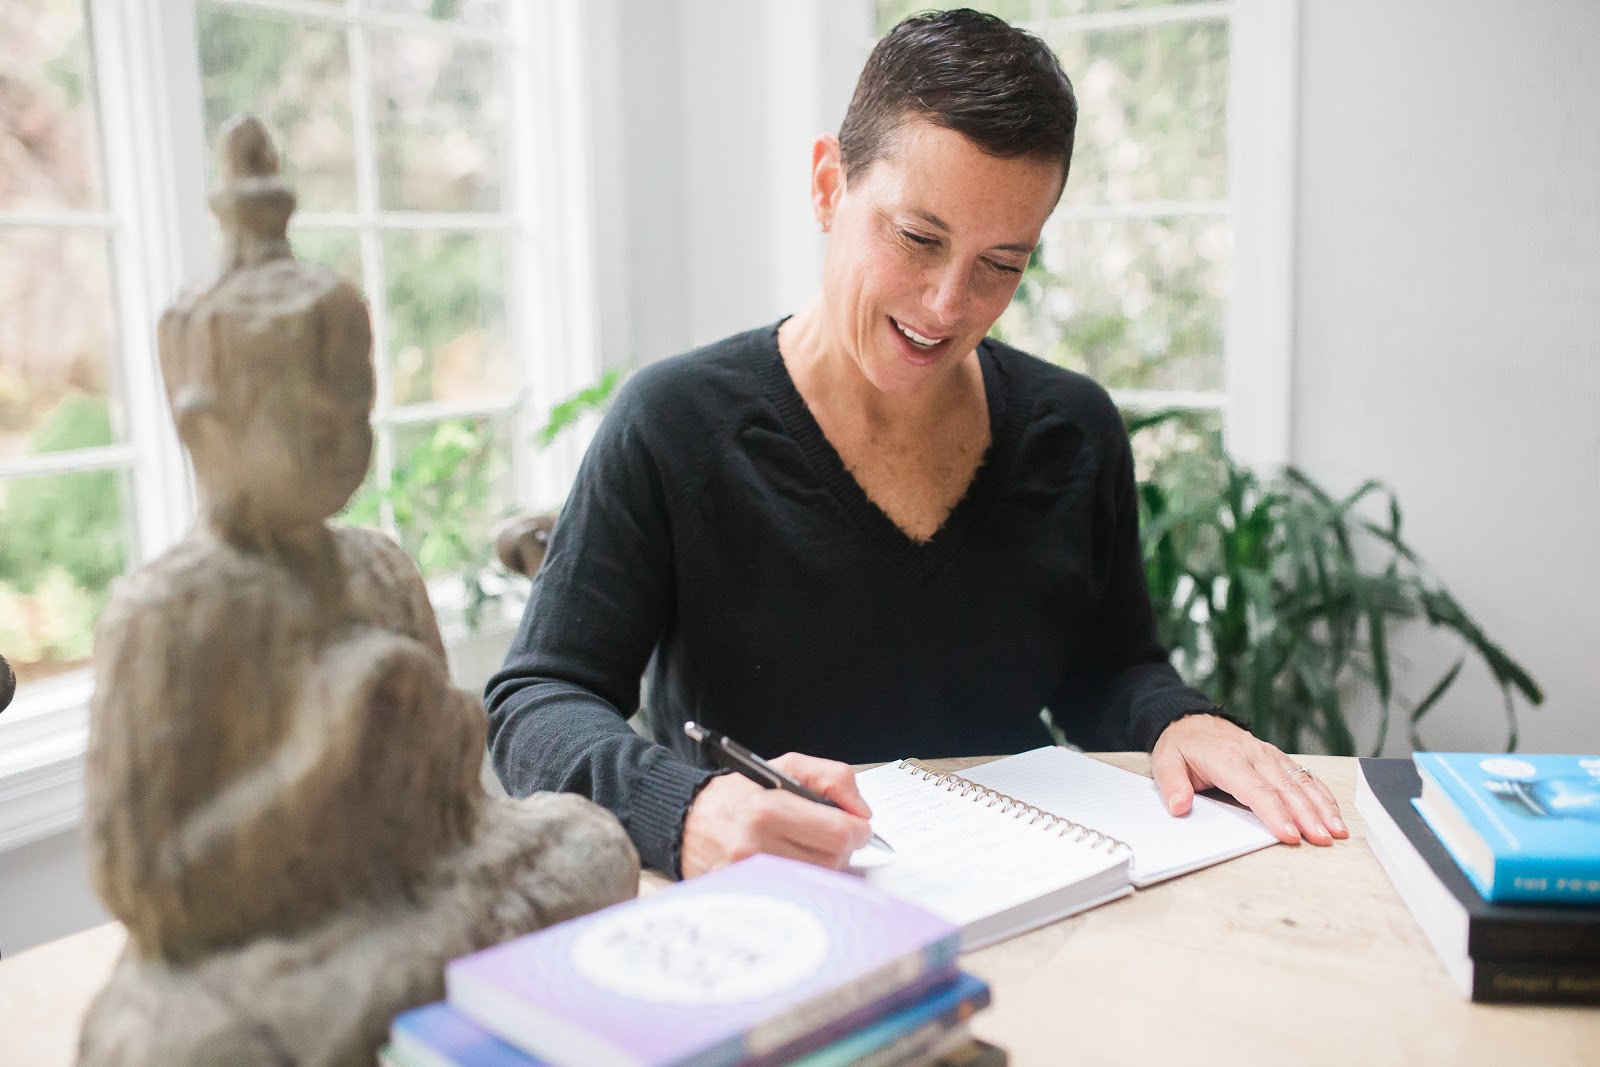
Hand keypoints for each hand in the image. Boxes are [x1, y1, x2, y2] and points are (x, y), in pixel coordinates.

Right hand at [680, 753, 872, 877]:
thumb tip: (862, 811)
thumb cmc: (738, 793)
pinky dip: (803, 881)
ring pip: (818, 881)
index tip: (857, 826)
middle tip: (831, 836)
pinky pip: (796, 894)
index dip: (858, 830)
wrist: (687, 819)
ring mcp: (751, 875)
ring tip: (808, 847)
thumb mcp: (785, 766)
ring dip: (824, 865)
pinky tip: (793, 864)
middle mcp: (758, 845)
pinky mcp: (747, 894)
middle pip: (833, 861)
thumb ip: (832, 778)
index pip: (838, 833)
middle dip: (842, 848)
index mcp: (769, 809)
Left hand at [1151, 714, 1347, 845]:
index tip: (1290, 834)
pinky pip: (1304, 775)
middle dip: (1308, 816)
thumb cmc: (1181, 744)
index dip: (1275, 813)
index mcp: (1228, 759)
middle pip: (1286, 789)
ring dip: (1322, 807)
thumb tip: (1179, 807)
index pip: (1256, 790)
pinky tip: (1334, 812)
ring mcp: (1269, 755)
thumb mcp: (1165, 761)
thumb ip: (1172, 785)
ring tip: (1337, 831)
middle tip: (1323, 839)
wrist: (1191, 719)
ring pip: (1301, 782)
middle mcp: (1254, 755)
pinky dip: (1321, 794)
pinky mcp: (1278, 757)